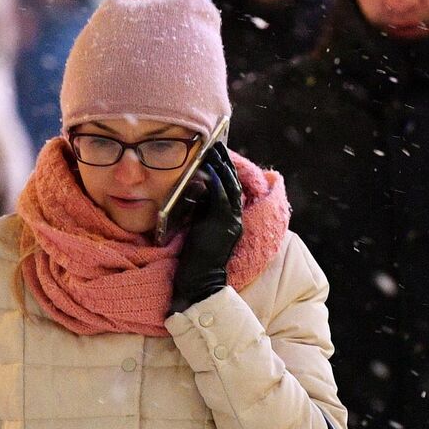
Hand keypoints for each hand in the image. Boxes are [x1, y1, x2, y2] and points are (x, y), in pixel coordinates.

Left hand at [169, 143, 243, 312]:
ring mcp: (230, 222)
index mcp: (231, 221)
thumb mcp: (200, 229)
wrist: (199, 283)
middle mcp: (235, 220)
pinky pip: (220, 198)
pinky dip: (215, 182)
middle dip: (225, 163)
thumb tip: (194, 189)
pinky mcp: (221, 225)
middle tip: (216, 145)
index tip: (218, 156)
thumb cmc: (195, 260)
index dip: (226, 171)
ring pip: (230, 187)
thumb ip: (201, 211)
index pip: (231, 190)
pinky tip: (207, 169)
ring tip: (212, 150)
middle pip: (234, 184)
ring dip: (221, 167)